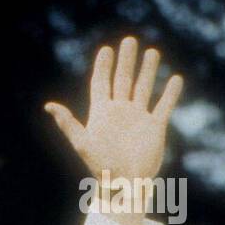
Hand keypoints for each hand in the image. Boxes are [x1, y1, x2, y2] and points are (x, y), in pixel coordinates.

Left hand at [44, 36, 183, 224]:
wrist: (123, 184)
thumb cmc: (100, 166)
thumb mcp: (82, 143)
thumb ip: (68, 123)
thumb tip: (49, 106)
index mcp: (102, 114)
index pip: (102, 84)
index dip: (103, 66)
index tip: (106, 49)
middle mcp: (120, 112)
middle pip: (123, 80)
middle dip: (126, 61)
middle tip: (130, 40)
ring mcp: (138, 118)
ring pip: (144, 88)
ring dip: (148, 70)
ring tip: (152, 51)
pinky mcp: (154, 127)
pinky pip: (164, 106)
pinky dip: (170, 93)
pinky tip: (174, 79)